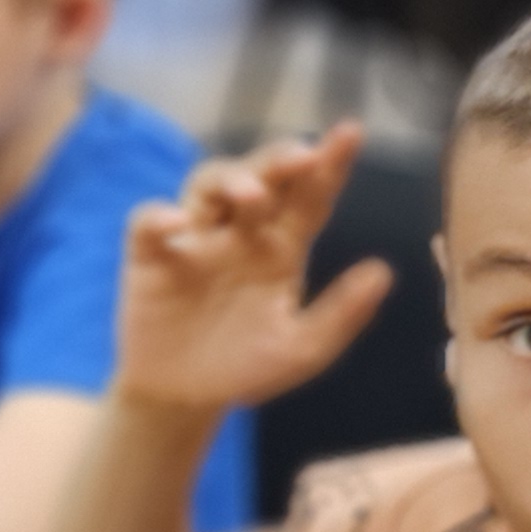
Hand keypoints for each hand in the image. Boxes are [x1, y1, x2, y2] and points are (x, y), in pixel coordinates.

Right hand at [111, 123, 394, 416]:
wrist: (184, 399)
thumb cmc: (245, 368)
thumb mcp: (302, 349)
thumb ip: (342, 314)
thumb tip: (383, 271)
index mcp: (281, 246)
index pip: (309, 196)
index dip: (330, 163)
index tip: (351, 132)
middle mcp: (239, 231)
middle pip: (259, 176)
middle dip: (279, 160)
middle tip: (302, 156)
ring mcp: (194, 239)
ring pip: (207, 184)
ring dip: (229, 179)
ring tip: (251, 196)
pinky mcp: (151, 257)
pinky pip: (147, 224)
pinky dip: (158, 217)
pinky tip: (178, 224)